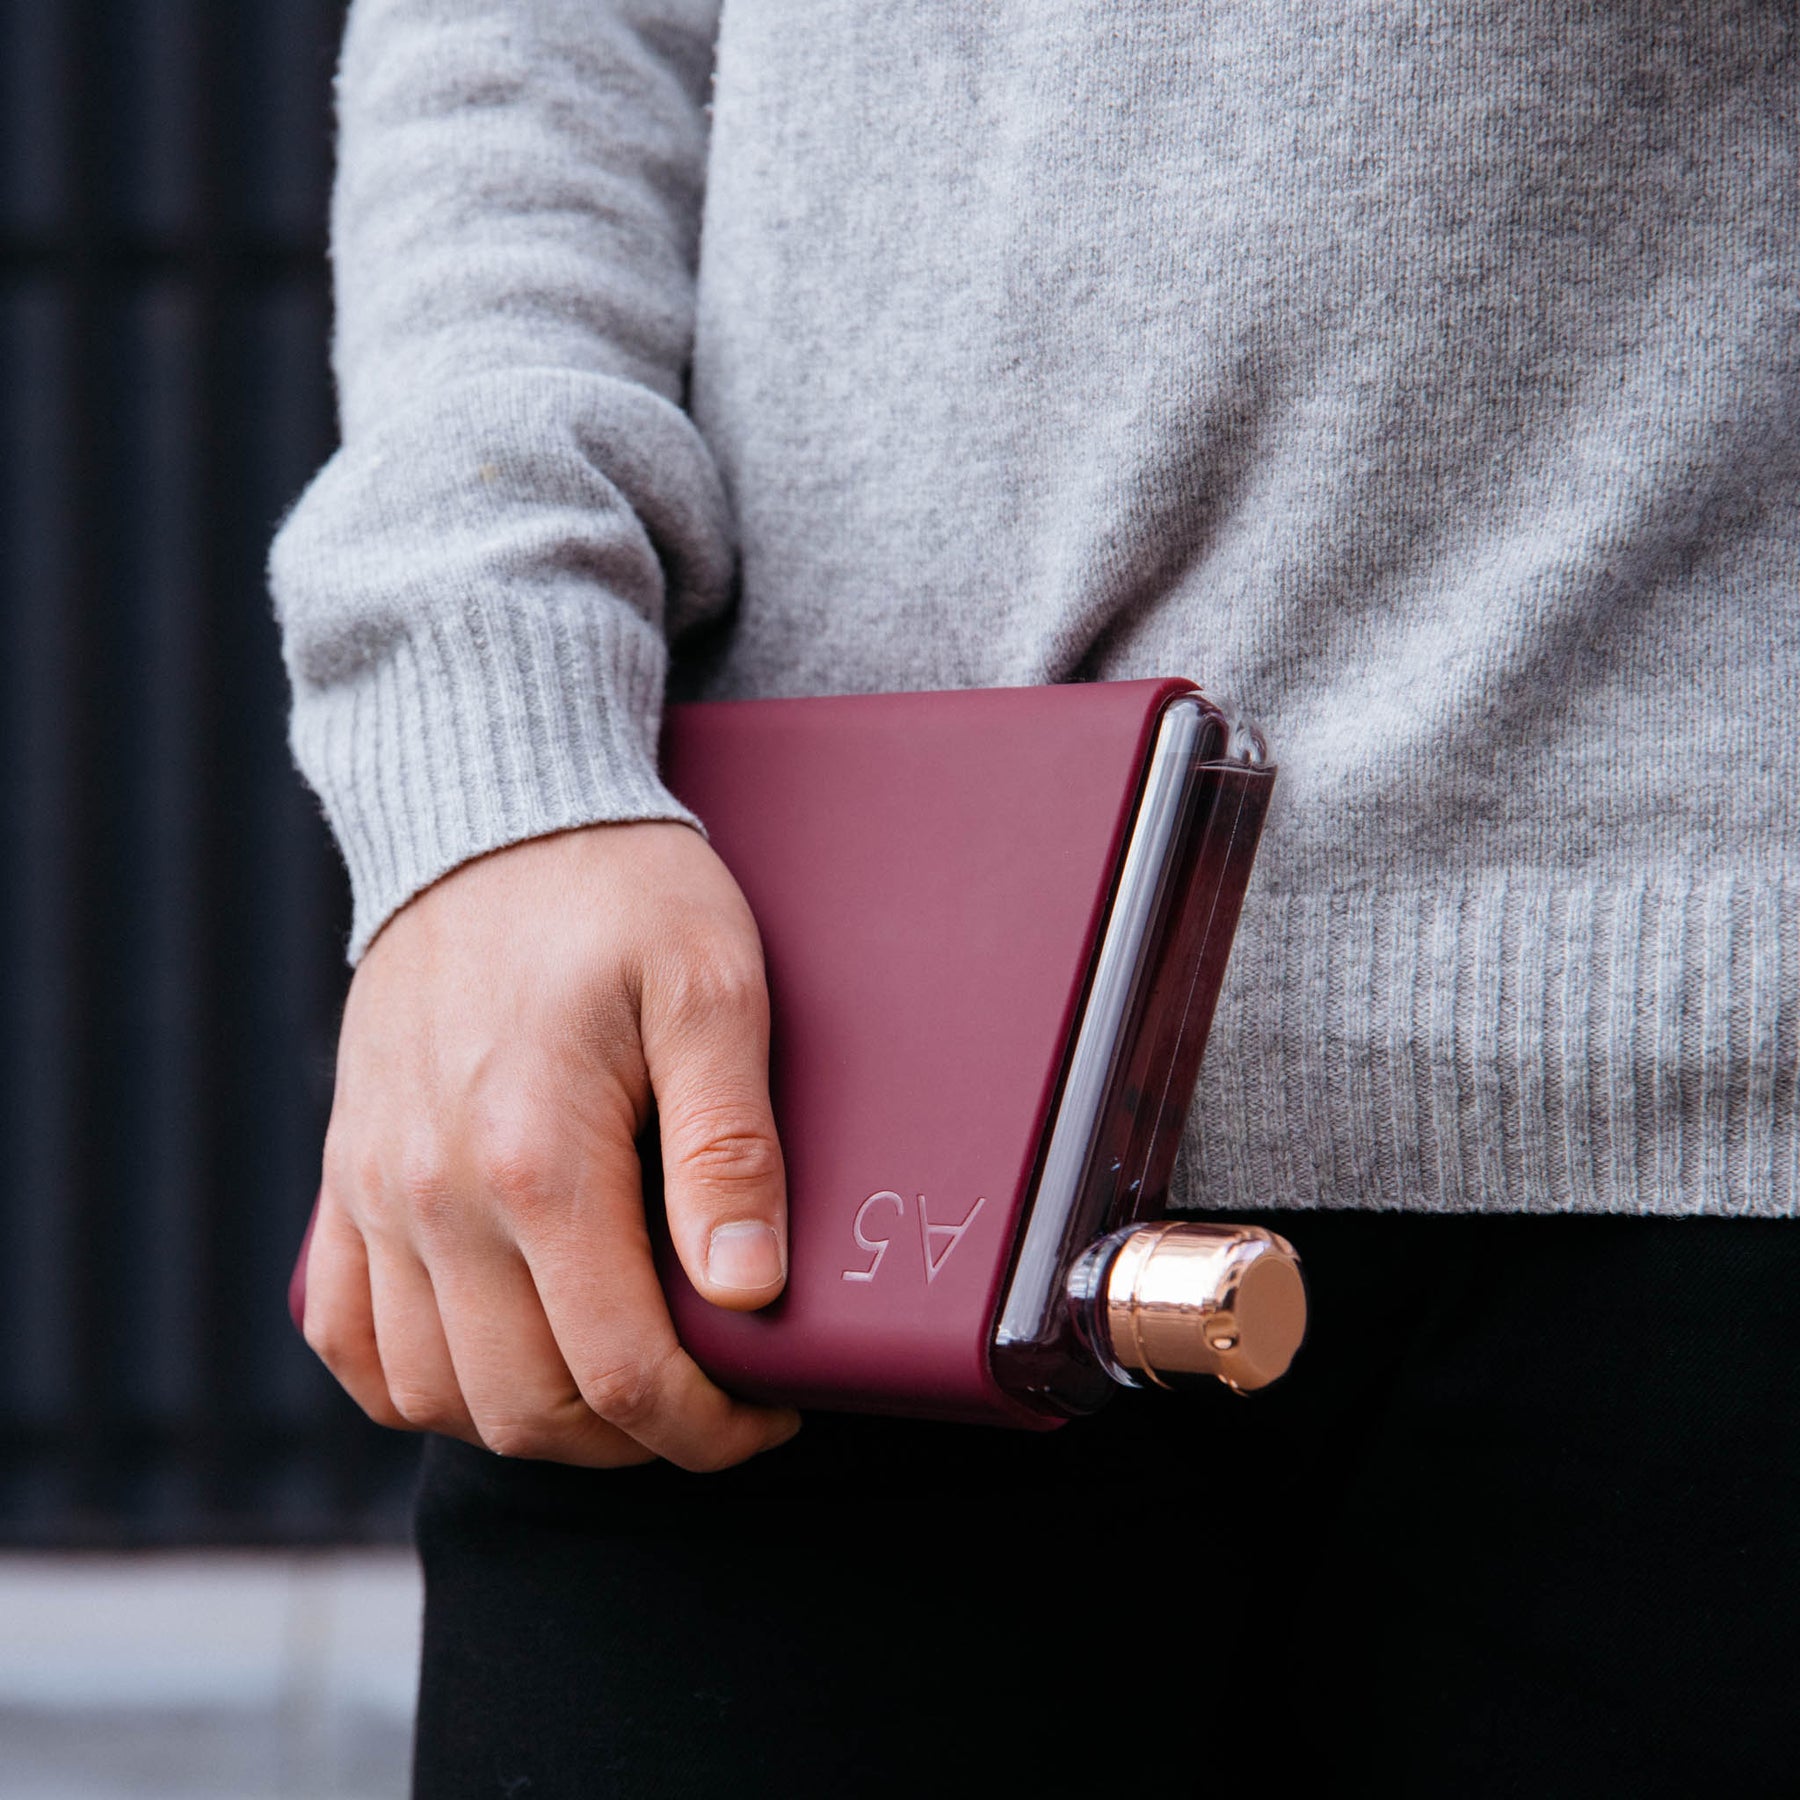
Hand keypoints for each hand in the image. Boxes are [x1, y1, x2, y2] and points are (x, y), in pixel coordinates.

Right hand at [300, 821, 800, 1471]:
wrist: (492, 814)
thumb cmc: (619, 893)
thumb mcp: (712, 990)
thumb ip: (728, 1148)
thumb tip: (744, 1293)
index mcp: (538, 1159)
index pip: (622, 1371)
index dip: (707, 1427)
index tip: (766, 1416)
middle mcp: (435, 1195)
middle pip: (527, 1410)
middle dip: (635, 1443)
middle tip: (711, 1410)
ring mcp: (375, 1192)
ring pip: (434, 1396)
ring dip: (535, 1425)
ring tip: (622, 1390)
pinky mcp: (345, 1176)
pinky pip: (347, 1338)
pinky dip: (418, 1384)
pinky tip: (493, 1361)